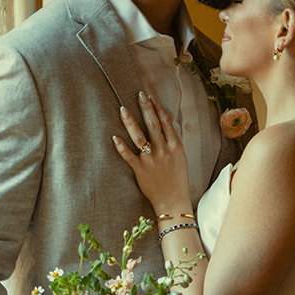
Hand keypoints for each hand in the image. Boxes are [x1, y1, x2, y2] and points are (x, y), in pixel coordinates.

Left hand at [112, 92, 191, 213]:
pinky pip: (128, 156)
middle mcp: (163, 151)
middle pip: (153, 125)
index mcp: (175, 146)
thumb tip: (166, 123)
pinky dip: (121, 147)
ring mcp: (151, 160)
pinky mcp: (140, 170)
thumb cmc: (177, 179)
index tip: (152, 97)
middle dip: (146, 108)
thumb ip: (173, 141)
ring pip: (139, 137)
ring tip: (123, 109)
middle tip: (140, 94)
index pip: (166, 123)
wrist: (173, 200)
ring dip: (130, 122)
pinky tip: (114, 137)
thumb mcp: (181, 157)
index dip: (159, 108)